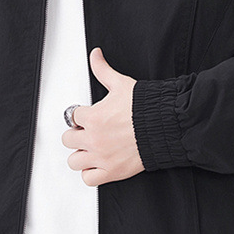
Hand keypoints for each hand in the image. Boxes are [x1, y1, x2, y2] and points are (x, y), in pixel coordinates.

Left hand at [61, 47, 143, 185]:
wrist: (166, 126)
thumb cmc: (145, 107)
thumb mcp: (121, 84)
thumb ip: (103, 70)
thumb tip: (95, 55)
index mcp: (93, 117)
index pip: (72, 116)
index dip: (80, 115)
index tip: (88, 116)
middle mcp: (93, 139)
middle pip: (67, 139)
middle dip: (77, 134)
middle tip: (89, 132)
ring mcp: (101, 157)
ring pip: (74, 161)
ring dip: (80, 154)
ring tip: (90, 148)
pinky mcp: (112, 172)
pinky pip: (88, 179)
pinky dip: (90, 173)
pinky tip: (97, 164)